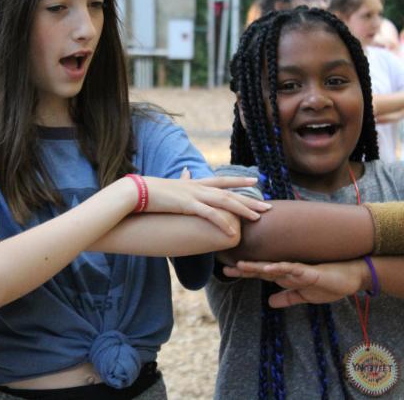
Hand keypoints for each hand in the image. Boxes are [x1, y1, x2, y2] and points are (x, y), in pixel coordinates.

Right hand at [143, 174, 269, 235]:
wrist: (136, 191)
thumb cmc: (149, 191)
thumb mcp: (169, 185)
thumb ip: (180, 180)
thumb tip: (185, 171)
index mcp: (193, 183)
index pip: (221, 180)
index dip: (238, 182)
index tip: (255, 182)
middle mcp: (197, 186)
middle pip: (229, 192)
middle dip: (249, 199)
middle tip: (267, 206)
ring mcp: (193, 195)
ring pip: (225, 201)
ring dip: (243, 209)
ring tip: (258, 218)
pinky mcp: (187, 205)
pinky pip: (209, 214)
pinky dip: (222, 223)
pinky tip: (232, 232)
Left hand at [223, 259, 365, 307]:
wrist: (352, 278)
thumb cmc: (328, 284)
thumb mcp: (304, 295)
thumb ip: (287, 297)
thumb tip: (269, 302)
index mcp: (286, 276)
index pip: (261, 274)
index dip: (245, 273)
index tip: (227, 271)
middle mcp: (289, 270)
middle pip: (262, 269)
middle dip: (244, 269)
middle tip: (225, 268)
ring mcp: (298, 270)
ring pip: (274, 267)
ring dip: (257, 267)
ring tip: (241, 266)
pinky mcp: (310, 272)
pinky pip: (293, 270)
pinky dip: (280, 269)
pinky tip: (269, 268)